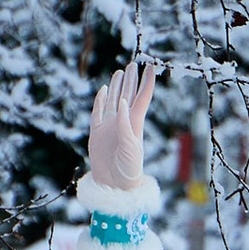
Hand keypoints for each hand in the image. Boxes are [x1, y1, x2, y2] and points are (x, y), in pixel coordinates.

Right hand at [85, 57, 157, 195]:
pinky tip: (104, 90)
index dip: (147, 81)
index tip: (151, 66)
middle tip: (133, 64)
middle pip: (128, 95)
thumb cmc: (128, 169)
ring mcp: (110, 126)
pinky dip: (100, 100)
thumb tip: (122, 101)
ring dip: (118, 86)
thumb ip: (125, 125)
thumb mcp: (130, 147)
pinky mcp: (97, 133)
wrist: (114, 186)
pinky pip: (98, 112)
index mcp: (135, 123)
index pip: (142, 97)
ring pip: (113, 100)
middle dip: (131, 79)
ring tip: (120, 72)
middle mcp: (123, 121)